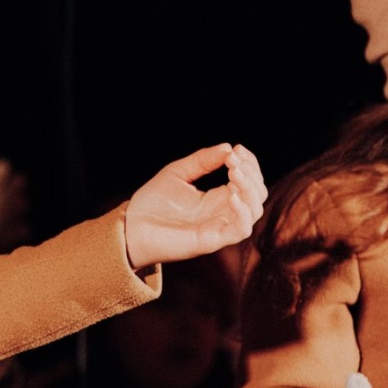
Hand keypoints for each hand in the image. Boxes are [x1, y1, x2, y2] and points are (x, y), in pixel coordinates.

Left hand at [123, 142, 265, 269]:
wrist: (131, 226)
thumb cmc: (152, 202)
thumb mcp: (178, 172)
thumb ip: (202, 160)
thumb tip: (227, 147)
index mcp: (217, 197)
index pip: (248, 180)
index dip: (249, 163)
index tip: (236, 148)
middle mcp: (223, 212)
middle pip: (256, 194)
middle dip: (251, 173)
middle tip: (234, 159)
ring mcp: (219, 226)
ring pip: (254, 210)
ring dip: (250, 189)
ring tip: (234, 172)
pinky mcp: (212, 240)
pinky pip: (241, 230)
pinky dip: (243, 212)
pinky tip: (231, 194)